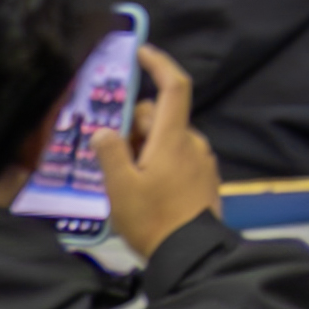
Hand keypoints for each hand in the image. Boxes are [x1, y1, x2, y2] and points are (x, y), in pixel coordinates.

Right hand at [94, 47, 221, 259]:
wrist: (191, 256)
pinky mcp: (204, 180)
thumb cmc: (154, 220)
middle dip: (134, 127)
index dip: (159, 63)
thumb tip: (105, 131)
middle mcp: (193, 143)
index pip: (173, 86)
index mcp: (174, 138)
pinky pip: (178, 158)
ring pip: (167, 140)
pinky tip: (144, 192)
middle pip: (160, 117)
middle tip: (114, 158)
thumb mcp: (120, 188)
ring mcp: (201, 162)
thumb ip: (110, 153)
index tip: (142, 52)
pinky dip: (158, 163)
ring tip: (126, 184)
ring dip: (144, 149)